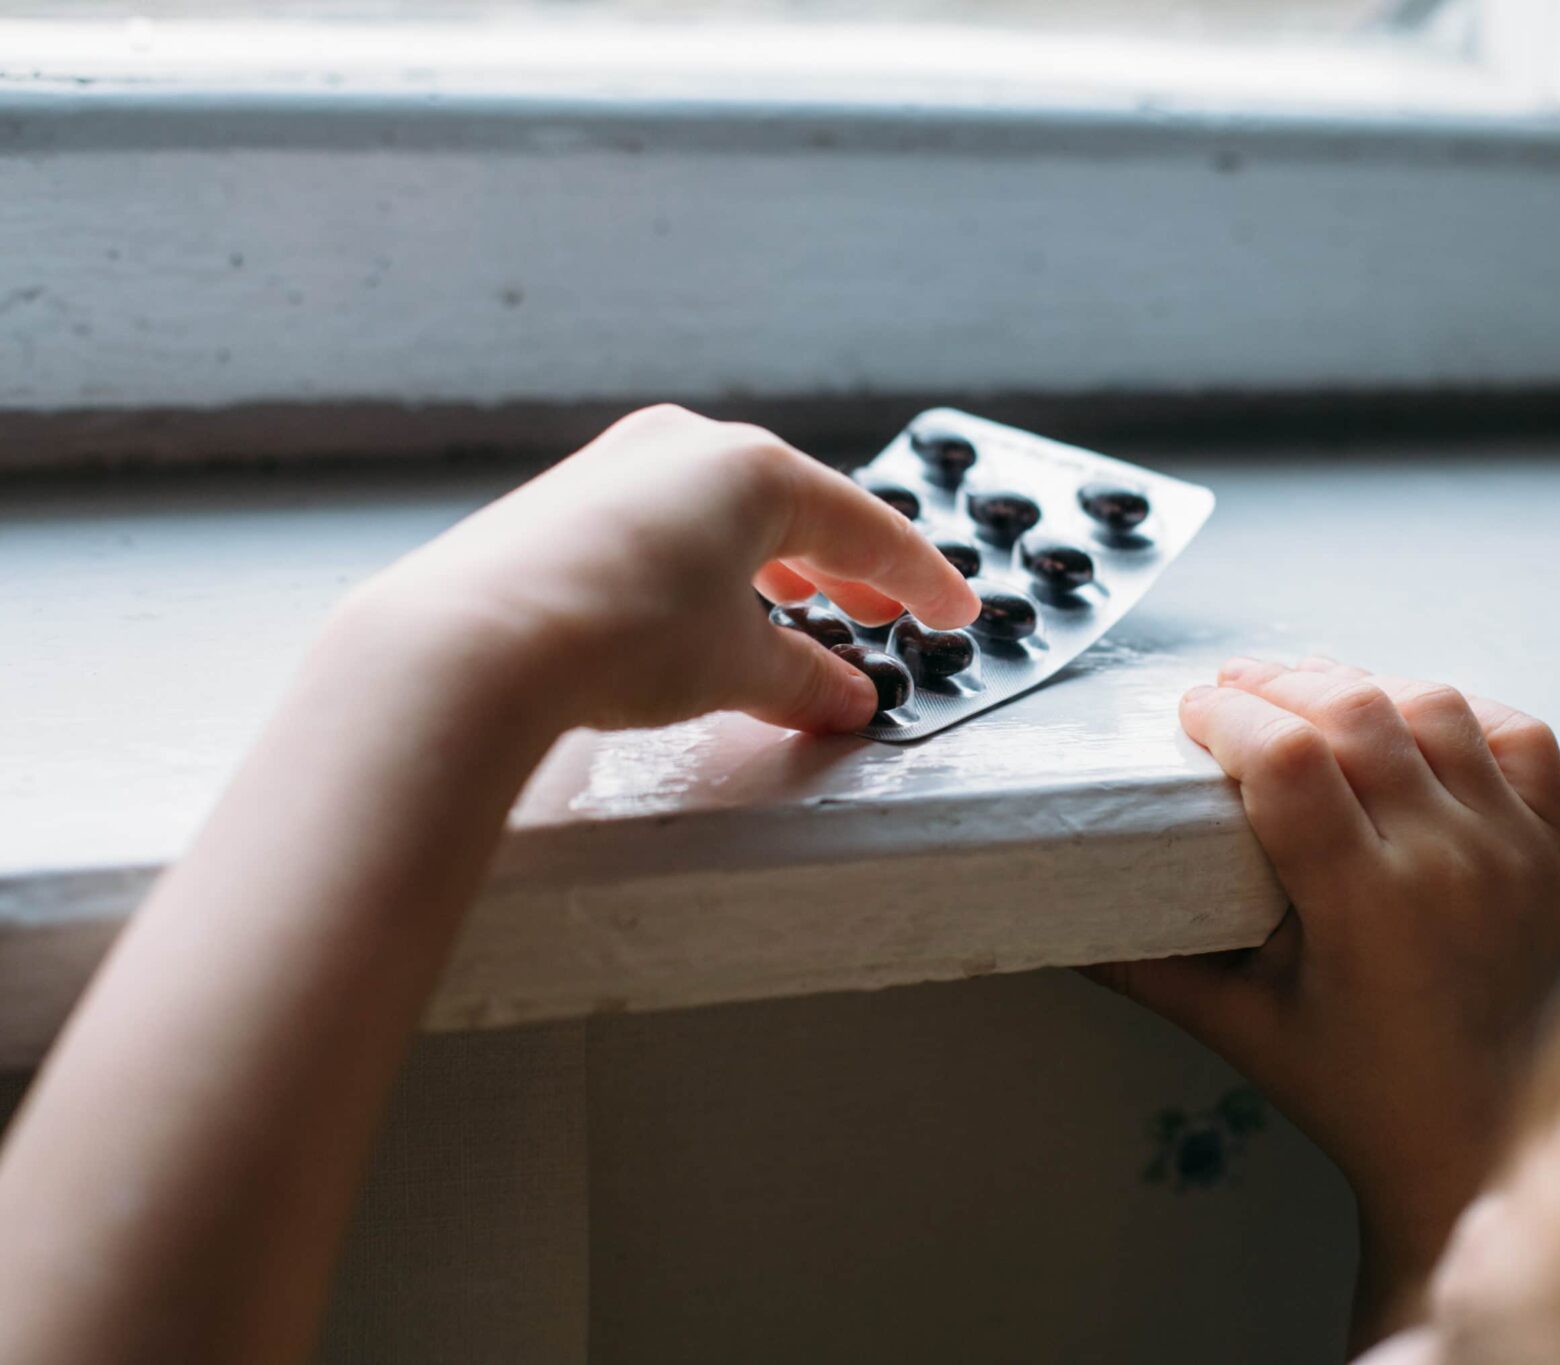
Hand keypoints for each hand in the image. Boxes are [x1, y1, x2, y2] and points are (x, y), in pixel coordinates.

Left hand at [348, 403, 979, 733]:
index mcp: (752, 467)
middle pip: (795, 512)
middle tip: (886, 619)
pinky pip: (669, 532)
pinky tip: (710, 618)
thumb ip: (804, 679)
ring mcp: (619, 469)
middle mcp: (686, 449)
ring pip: (727, 520)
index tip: (955, 612)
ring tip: (799, 620)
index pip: (863, 528)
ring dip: (775, 574)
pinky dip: (712, 574)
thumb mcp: (737, 666)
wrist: (471, 643)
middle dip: (846, 573)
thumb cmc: (619, 636)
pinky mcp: (566, 505)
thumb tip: (844, 700)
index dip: (918, 580)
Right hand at [1095, 657, 1559, 1327]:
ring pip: (1435, 706)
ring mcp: (1513, 852)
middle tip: (1234, 691)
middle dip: (1280, 685)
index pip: (1289, 760)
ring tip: (1309, 696)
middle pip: (1358, 712)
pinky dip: (1459, 715)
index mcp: (1368, 909)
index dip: (1230, 716)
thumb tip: (1057, 920)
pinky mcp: (1553, 850)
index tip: (1193, 713)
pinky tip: (1408, 723)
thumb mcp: (1234, 1025)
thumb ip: (1144, 965)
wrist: (1473, 1133)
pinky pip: (1517, 735)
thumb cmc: (1348, 1086)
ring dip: (1362, 687)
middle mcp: (1451, 866)